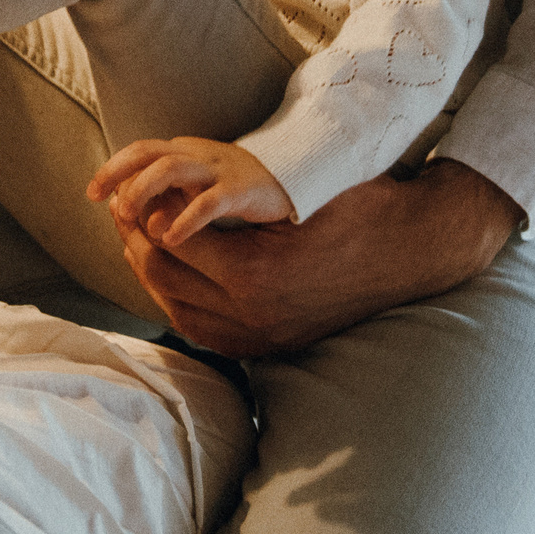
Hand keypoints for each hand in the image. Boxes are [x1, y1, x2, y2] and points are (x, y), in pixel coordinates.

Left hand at [88, 137, 291, 245]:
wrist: (296, 177)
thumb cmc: (240, 188)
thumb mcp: (199, 188)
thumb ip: (169, 197)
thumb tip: (133, 219)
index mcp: (184, 153)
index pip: (139, 152)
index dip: (113, 168)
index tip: (91, 192)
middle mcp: (196, 155)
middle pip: (147, 152)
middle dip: (117, 172)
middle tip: (98, 197)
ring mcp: (218, 170)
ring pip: (170, 169)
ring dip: (143, 190)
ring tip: (128, 215)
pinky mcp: (241, 189)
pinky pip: (209, 202)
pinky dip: (187, 219)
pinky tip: (172, 238)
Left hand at [113, 159, 521, 357]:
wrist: (413, 249)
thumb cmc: (354, 206)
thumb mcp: (286, 195)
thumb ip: (223, 201)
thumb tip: (159, 197)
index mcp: (254, 272)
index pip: (168, 240)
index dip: (142, 210)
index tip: (129, 188)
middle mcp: (252, 313)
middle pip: (163, 277)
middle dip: (134, 240)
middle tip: (121, 208)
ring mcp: (261, 336)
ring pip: (175, 307)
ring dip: (149, 271)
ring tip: (138, 235)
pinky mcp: (269, 346)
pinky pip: (200, 328)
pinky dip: (176, 298)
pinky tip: (170, 272)